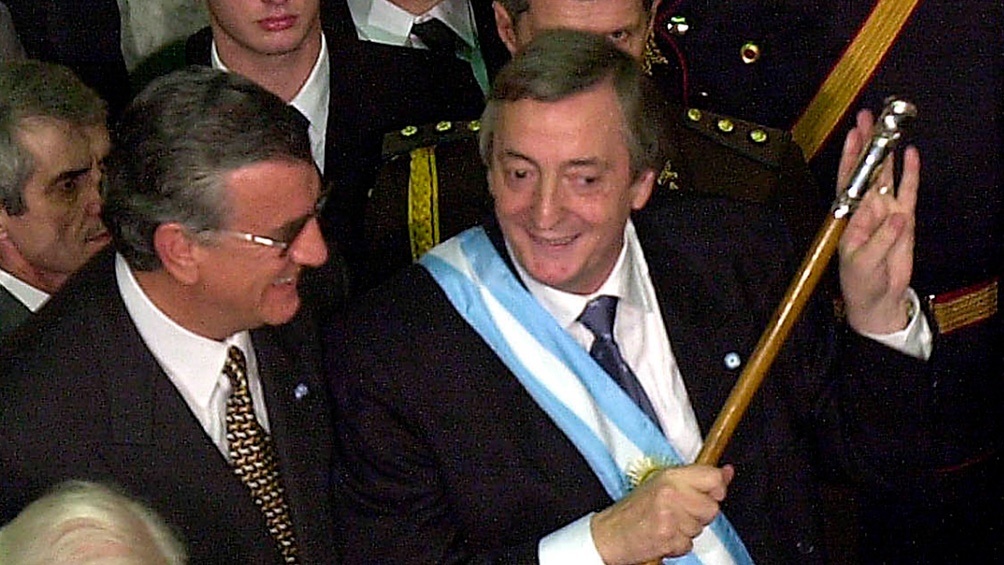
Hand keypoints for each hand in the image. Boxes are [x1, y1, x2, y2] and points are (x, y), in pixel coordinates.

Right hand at [591, 464, 733, 564]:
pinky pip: (689, 544)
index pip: (713, 478)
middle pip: (712, 508)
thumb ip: (697, 477)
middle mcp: (671, 494)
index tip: (710, 493)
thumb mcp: (662, 483)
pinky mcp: (668, 538)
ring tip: (668, 523)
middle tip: (681, 512)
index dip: (717, 488)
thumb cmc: (634, 509)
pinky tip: (664, 535)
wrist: (611, 533)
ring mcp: (670, 517)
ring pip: (701, 528)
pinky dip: (679, 544)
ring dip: (688, 530)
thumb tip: (726, 472)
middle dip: (700, 514)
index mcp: (670, 477)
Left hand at [838, 109, 920, 334]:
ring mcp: (886, 212)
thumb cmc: (860, 282)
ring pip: (887, 175)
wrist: (877, 299)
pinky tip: (911, 154)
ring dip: (888, 152)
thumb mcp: (862, 263)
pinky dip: (911, 173)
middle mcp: (866, 208)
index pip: (848, 179)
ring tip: (889, 127)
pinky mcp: (905, 220)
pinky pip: (908, 192)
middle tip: (869, 117)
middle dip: (867, 144)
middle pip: (867, 169)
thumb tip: (898, 218)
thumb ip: (880, 240)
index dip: (850, 156)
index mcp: (848, 215)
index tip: (853, 134)